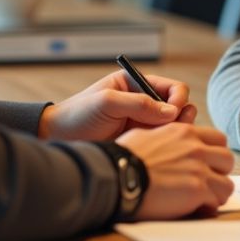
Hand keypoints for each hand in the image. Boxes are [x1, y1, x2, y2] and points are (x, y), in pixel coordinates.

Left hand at [38, 70, 197, 140]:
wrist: (57, 139)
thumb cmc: (77, 114)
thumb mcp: (107, 102)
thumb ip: (139, 104)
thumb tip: (172, 112)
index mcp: (137, 85)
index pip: (172, 88)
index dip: (178, 99)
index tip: (174, 113)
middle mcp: (144, 103)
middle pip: (179, 108)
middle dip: (182, 118)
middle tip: (175, 131)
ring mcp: (143, 124)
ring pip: (174, 128)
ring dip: (176, 134)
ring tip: (167, 143)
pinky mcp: (139, 143)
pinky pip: (162, 144)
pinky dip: (166, 148)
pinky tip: (159, 155)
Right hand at [119, 123, 234, 218]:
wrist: (117, 176)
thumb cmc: (124, 158)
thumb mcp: (145, 135)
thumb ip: (165, 136)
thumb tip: (166, 141)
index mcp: (184, 132)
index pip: (218, 139)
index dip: (214, 154)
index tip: (206, 164)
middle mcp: (196, 148)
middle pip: (228, 159)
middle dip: (220, 173)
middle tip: (206, 184)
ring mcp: (199, 169)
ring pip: (227, 183)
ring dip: (217, 193)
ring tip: (202, 200)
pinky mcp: (197, 190)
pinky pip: (216, 201)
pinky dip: (208, 207)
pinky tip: (195, 209)